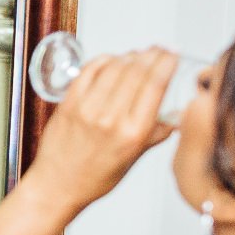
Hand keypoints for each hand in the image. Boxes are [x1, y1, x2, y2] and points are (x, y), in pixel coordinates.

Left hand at [21, 49, 178, 213]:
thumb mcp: (133, 159)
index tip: (172, 54)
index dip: (166, 63)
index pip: (155, 85)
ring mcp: (88, 108)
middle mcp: (111, 118)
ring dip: (130, 55)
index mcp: (133, 133)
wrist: (58, 185)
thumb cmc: (94, 177)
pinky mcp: (69, 102)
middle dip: (151, 55)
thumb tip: (176, 118)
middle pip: (137, 71)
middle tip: (158, 49)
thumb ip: (155, 134)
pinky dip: (104, 59)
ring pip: (115, 67)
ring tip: (138, 54)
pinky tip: (112, 59)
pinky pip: (90, 70)